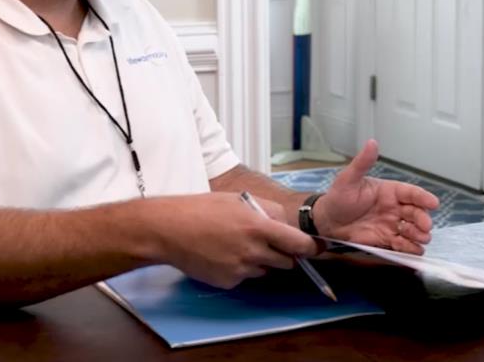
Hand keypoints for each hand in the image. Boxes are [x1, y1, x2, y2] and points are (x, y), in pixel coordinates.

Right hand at [152, 193, 318, 288]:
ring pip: (265, 271)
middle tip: (269, 243)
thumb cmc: (203, 210)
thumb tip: (287, 222)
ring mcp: (240, 270)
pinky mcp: (228, 283)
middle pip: (286, 262)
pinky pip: (245, 278)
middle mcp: (252, 252)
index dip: (310, 248)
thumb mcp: (239, 200)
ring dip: (260, 262)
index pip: (298, 244)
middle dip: (283, 254)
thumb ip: (268, 211)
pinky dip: (240, 269)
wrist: (168, 230)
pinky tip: (223, 255)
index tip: (315, 248)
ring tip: (237, 245)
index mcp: (258, 227)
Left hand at [313, 140, 439, 253]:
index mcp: (390, 191)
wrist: (327, 222)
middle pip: (416, 213)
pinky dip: (410, 249)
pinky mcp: (386, 240)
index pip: (411, 193)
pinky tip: (414, 251)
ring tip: (419, 239)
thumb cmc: (339, 198)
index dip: (423, 197)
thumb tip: (372, 142)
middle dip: (423, 220)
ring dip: (419, 235)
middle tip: (425, 227)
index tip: (434, 203)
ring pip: (413, 230)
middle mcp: (395, 208)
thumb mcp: (348, 179)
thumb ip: (362, 163)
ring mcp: (392, 224)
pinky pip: (403, 245)